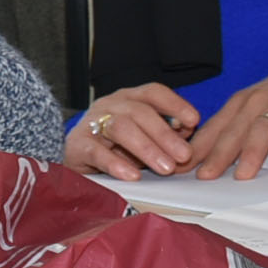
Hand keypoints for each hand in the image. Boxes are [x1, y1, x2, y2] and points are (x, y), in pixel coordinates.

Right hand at [60, 84, 201, 180]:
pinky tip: (132, 175)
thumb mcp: (144, 139)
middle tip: (184, 156)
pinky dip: (116, 164)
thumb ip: (165, 134)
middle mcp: (109, 106)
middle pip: (140, 111)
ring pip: (121, 127)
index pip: (153, 92)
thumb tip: (187, 133)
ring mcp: (91, 123)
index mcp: (128, 99)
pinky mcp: (77, 146)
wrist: (73, 161)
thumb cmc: (113, 149)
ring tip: (165, 168)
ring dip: (147, 148)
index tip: (194, 121)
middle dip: (165, 134)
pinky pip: (96, 152)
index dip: (175, 104)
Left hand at [186, 70, 267, 178]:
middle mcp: (254, 104)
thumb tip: (197, 160)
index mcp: (236, 106)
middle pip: (233, 131)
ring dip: (252, 152)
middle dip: (217, 155)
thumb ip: (224, 133)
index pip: (212, 130)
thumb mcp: (243, 111)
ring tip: (244, 175)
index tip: (179, 167)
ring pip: (263, 129)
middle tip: (206, 176)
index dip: (195, 149)